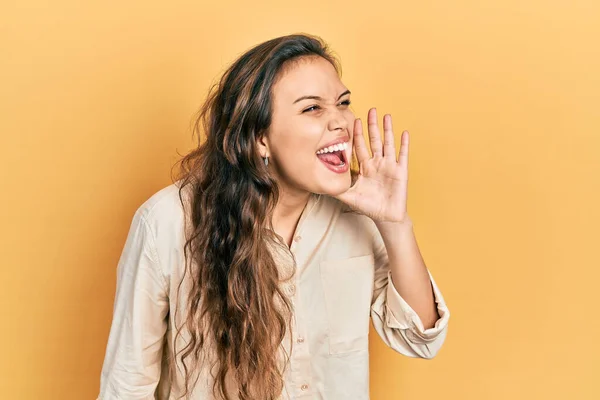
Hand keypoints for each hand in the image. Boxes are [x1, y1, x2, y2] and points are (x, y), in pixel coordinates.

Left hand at [334, 108, 409, 223]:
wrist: (385, 217)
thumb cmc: (368, 207)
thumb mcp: (348, 196)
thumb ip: (336, 189)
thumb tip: (319, 183)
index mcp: (365, 167)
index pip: (360, 147)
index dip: (357, 134)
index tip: (355, 121)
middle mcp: (377, 163)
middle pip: (374, 140)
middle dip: (372, 126)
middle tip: (371, 110)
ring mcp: (389, 166)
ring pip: (388, 143)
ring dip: (387, 130)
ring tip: (386, 116)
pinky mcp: (400, 171)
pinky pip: (402, 155)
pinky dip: (403, 144)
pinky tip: (404, 133)